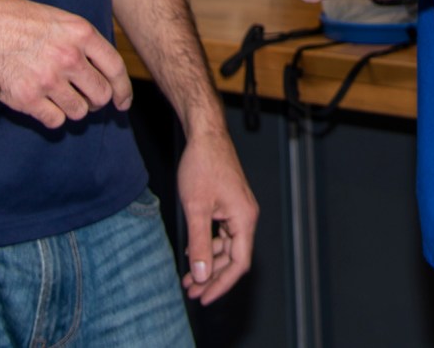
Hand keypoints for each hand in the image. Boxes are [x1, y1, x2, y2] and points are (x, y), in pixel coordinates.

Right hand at [0, 0, 131, 127]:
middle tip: (82, 98)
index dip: (123, 90)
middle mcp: (68, 57)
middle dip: (95, 101)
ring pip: (78, 111)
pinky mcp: (26, 99)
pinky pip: (54, 121)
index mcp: (79, 32)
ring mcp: (47, 79)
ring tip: (56, 96)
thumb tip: (100, 69)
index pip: (115, 68)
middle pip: (101, 94)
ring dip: (71, 109)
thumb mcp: (55, 18)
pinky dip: (51, 117)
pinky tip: (41, 104)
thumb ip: (79, 41)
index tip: (122, 103)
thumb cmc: (11, 17)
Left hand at [177, 127, 256, 304]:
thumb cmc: (202, 165)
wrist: (204, 134)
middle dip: (212, 277)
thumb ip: (199, 244)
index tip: (203, 298)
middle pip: (233, 258)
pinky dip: (207, 246)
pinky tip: (191, 254)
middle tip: (191, 291)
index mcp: (244, 219)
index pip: (238, 263)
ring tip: (188, 278)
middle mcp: (246, 217)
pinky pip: (221, 234)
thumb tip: (201, 275)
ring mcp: (238, 211)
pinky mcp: (229, 205)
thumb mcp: (196, 208)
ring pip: (226, 247)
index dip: (221, 284)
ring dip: (208, 263)